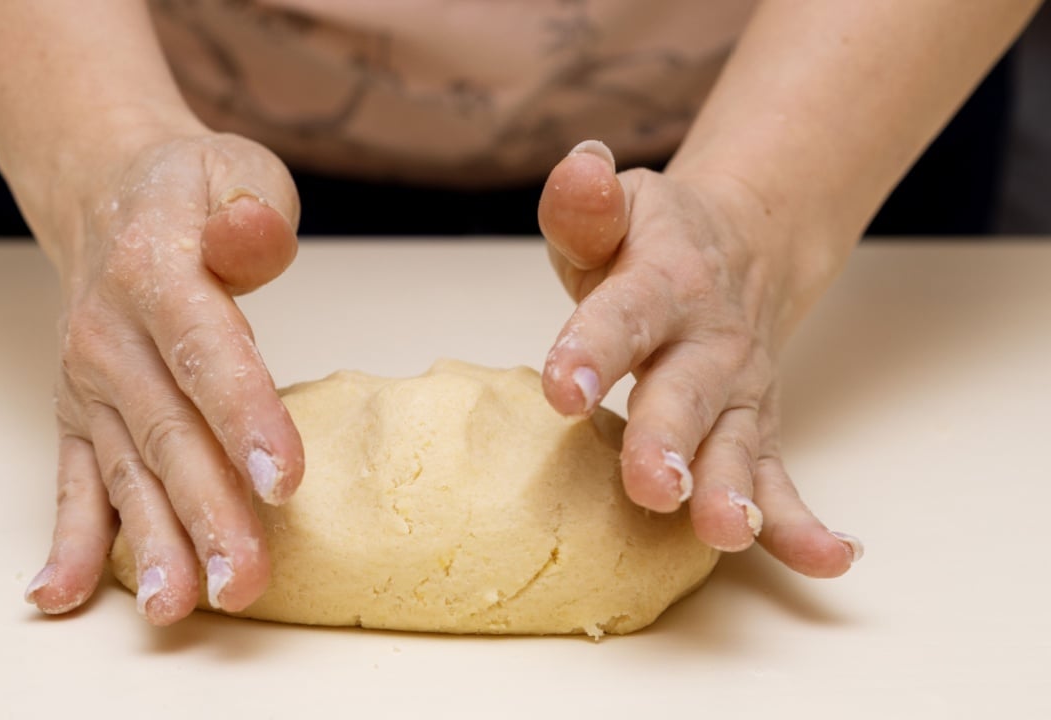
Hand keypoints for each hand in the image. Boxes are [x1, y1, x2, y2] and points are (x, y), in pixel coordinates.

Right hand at [21, 128, 304, 622]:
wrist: (105, 196)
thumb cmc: (189, 192)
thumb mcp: (234, 169)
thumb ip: (253, 208)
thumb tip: (250, 237)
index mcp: (156, 272)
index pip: (206, 351)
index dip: (245, 416)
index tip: (281, 479)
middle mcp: (111, 337)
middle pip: (167, 433)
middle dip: (208, 513)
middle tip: (245, 582)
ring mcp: (89, 384)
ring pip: (126, 472)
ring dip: (152, 545)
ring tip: (176, 608)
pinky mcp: (78, 417)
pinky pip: (72, 482)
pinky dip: (70, 541)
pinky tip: (61, 594)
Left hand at [538, 140, 862, 576]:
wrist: (740, 244)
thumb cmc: (651, 240)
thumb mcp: (617, 210)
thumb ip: (586, 204)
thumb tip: (578, 166)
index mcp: (658, 284)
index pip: (622, 318)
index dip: (591, 352)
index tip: (563, 391)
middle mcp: (705, 342)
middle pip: (685, 395)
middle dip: (669, 441)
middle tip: (654, 486)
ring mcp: (737, 390)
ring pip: (735, 444)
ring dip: (732, 489)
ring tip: (727, 531)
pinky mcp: (755, 426)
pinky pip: (778, 475)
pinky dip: (801, 520)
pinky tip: (828, 559)